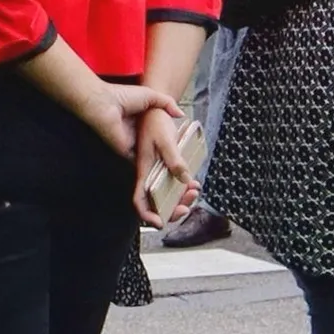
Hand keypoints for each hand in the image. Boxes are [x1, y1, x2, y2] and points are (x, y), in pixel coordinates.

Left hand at [70, 77, 178, 166]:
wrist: (105, 103)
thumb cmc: (123, 96)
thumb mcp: (151, 95)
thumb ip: (167, 103)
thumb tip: (181, 114)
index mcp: (142, 121)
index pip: (157, 134)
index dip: (168, 140)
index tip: (182, 146)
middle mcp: (137, 134)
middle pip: (154, 148)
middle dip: (166, 154)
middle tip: (181, 160)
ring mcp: (131, 144)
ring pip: (148, 157)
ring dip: (159, 162)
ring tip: (177, 170)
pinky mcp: (126, 151)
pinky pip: (140, 163)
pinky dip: (150, 167)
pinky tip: (164, 171)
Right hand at [130, 98, 198, 227]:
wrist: (155, 110)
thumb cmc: (155, 122)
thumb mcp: (166, 140)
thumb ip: (175, 159)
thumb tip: (184, 179)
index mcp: (143, 170)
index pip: (139, 199)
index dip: (147, 215)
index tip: (160, 223)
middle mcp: (147, 174)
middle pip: (154, 202)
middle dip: (172, 209)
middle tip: (187, 207)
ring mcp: (155, 172)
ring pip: (165, 194)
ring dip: (180, 198)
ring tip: (194, 190)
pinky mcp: (163, 166)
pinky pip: (172, 183)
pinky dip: (182, 187)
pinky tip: (193, 183)